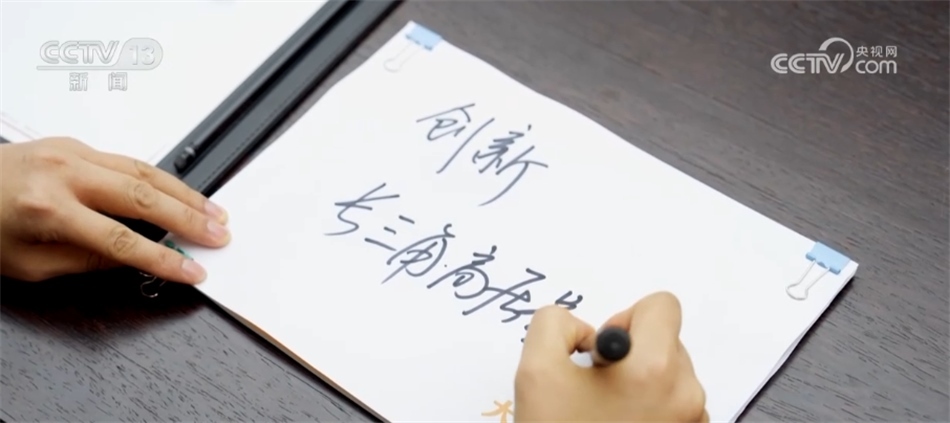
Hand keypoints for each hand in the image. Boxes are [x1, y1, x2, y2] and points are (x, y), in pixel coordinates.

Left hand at [0, 137, 229, 283]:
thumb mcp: (29, 264)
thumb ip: (86, 261)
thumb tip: (135, 259)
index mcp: (47, 209)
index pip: (122, 241)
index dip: (163, 259)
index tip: (192, 270)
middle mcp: (63, 173)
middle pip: (144, 197)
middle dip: (188, 218)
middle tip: (219, 234)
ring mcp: (70, 152)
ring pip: (144, 171)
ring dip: (184, 193)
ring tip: (213, 212)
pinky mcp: (73, 143)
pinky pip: (127, 160)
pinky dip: (160, 177)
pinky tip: (181, 192)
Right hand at [515, 291, 707, 421]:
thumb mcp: (536, 371)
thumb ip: (554, 324)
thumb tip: (585, 330)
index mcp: (655, 368)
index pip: (662, 305)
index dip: (625, 317)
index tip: (603, 352)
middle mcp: (685, 394)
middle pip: (667, 339)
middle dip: (632, 353)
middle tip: (598, 385)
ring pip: (672, 374)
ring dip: (641, 382)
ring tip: (606, 412)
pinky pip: (676, 406)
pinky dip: (650, 409)